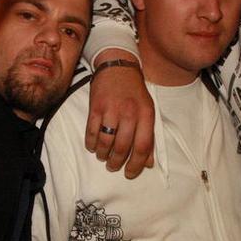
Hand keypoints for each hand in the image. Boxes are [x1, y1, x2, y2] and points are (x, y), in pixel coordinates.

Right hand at [85, 49, 154, 177]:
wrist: (118, 67)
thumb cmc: (134, 92)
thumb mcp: (148, 111)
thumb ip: (148, 136)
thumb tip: (147, 162)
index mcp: (145, 115)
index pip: (143, 146)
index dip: (136, 164)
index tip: (130, 173)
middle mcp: (129, 113)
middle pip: (123, 147)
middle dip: (117, 162)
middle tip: (113, 167)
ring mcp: (111, 110)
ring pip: (106, 142)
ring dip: (103, 155)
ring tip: (104, 157)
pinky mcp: (95, 108)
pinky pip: (92, 132)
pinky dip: (92, 143)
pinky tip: (94, 146)